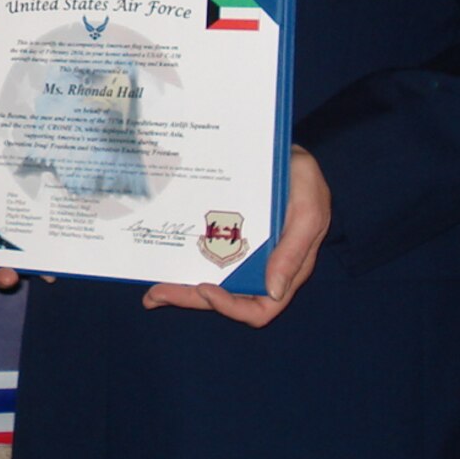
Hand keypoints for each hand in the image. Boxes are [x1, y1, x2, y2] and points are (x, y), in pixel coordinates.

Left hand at [142, 143, 331, 326]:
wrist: (284, 150)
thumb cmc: (302, 179)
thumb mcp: (308, 210)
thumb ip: (294, 252)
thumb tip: (274, 292)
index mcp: (285, 268)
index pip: (260, 308)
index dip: (232, 308)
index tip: (206, 289)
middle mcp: (261, 268)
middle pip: (225, 299)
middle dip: (190, 299)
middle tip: (155, 295)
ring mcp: (241, 253)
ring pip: (210, 283)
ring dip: (180, 290)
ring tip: (151, 293)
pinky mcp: (227, 237)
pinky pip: (204, 257)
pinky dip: (183, 263)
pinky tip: (161, 262)